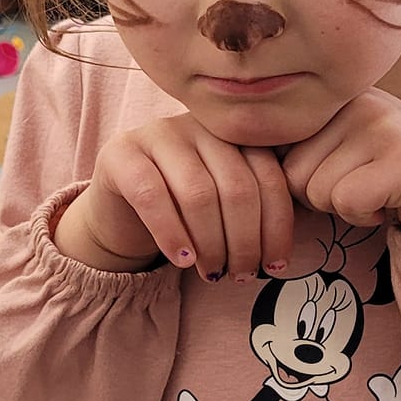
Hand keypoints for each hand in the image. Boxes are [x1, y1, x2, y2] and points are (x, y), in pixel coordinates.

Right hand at [54, 113, 295, 280]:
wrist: (119, 213)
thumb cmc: (183, 214)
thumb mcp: (224, 207)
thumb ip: (256, 211)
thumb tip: (281, 257)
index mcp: (234, 133)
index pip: (269, 177)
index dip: (276, 226)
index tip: (276, 266)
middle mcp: (199, 125)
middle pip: (237, 186)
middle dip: (245, 241)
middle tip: (242, 275)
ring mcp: (158, 133)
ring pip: (199, 193)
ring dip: (212, 244)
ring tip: (214, 273)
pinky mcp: (120, 153)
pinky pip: (152, 196)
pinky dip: (172, 234)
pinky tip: (183, 260)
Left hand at [280, 92, 400, 229]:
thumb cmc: (390, 171)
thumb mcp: (343, 144)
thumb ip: (301, 143)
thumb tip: (240, 163)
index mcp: (335, 95)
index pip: (273, 143)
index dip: (295, 175)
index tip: (330, 175)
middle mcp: (356, 101)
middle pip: (291, 173)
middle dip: (319, 195)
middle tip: (360, 185)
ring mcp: (380, 125)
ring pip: (316, 190)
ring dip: (343, 207)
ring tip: (376, 190)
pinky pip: (346, 202)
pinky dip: (363, 216)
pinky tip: (389, 202)